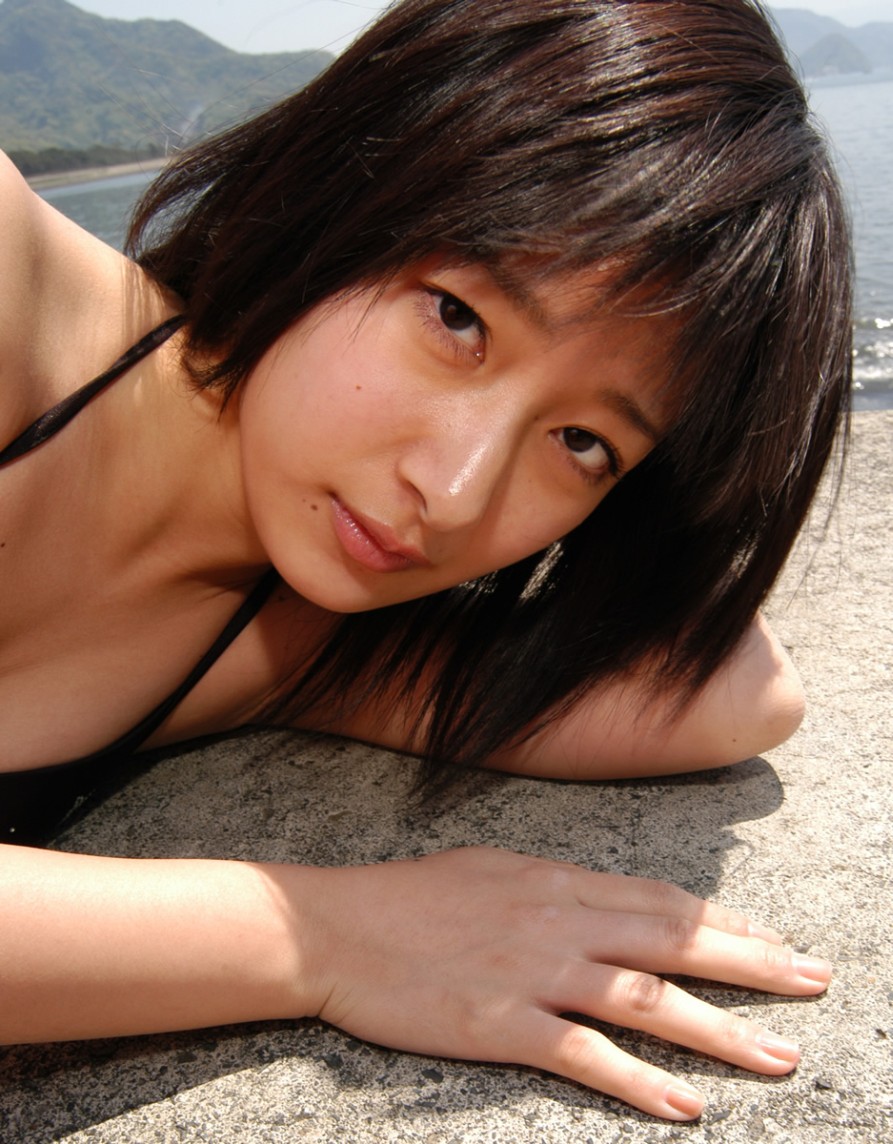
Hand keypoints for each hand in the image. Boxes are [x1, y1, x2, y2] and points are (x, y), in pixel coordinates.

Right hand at [296, 847, 830, 1119]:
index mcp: (556, 881)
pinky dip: (639, 1082)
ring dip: (718, 1032)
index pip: (660, 901)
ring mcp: (532, 973)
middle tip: (815, 981)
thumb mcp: (491, 871)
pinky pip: (584, 1056)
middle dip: (752, 964)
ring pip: (646, 999)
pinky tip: (683, 1107)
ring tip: (778, 1056)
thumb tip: (606, 903)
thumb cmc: (408, 896)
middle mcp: (558, 922)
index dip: (724, 922)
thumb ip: (555, 889)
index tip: (774, 939)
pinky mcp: (501, 1025)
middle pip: (672, 942)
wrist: (335, 927)